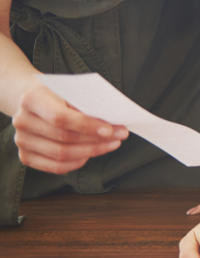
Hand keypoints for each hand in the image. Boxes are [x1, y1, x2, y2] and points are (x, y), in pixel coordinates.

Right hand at [11, 84, 126, 174]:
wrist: (34, 101)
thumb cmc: (58, 95)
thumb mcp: (70, 90)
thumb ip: (86, 105)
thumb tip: (113, 123)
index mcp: (31, 99)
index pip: (61, 118)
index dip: (87, 126)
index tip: (111, 130)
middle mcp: (22, 121)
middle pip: (64, 138)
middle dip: (96, 139)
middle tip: (120, 136)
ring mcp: (22, 141)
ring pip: (61, 155)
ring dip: (92, 151)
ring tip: (111, 144)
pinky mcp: (25, 156)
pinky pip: (55, 167)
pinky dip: (77, 163)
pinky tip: (92, 154)